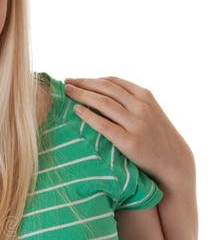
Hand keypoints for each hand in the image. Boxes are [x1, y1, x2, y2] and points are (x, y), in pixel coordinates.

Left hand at [64, 76, 193, 189]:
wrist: (173, 160)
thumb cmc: (156, 136)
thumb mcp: (148, 111)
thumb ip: (130, 101)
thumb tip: (100, 94)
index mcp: (144, 95)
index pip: (112, 81)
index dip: (91, 79)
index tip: (75, 79)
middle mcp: (141, 106)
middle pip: (105, 89)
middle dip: (83, 84)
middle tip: (65, 83)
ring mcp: (136, 123)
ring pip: (104, 103)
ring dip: (82, 95)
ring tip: (67, 93)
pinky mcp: (130, 142)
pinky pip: (104, 125)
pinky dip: (88, 116)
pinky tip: (76, 111)